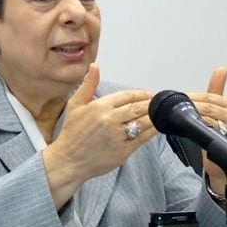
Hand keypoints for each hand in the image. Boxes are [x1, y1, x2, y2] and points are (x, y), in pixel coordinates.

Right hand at [42, 63, 156, 208]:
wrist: (68, 160)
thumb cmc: (71, 133)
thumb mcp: (75, 105)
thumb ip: (88, 85)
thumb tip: (95, 66)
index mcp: (100, 106)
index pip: (127, 96)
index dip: (140, 94)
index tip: (146, 94)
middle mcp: (110, 120)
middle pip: (138, 108)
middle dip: (150, 104)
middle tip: (155, 103)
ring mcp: (118, 136)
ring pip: (143, 122)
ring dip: (153, 116)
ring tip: (158, 113)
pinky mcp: (123, 151)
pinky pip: (143, 138)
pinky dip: (152, 131)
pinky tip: (155, 127)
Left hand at [187, 67, 226, 197]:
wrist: (224, 168)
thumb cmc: (219, 137)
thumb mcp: (215, 112)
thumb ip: (215, 92)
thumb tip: (221, 69)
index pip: (209, 96)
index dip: (191, 96)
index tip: (176, 96)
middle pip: (207, 105)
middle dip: (188, 103)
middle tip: (170, 104)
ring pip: (207, 116)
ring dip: (190, 114)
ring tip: (174, 114)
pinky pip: (209, 131)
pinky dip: (197, 129)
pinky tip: (187, 127)